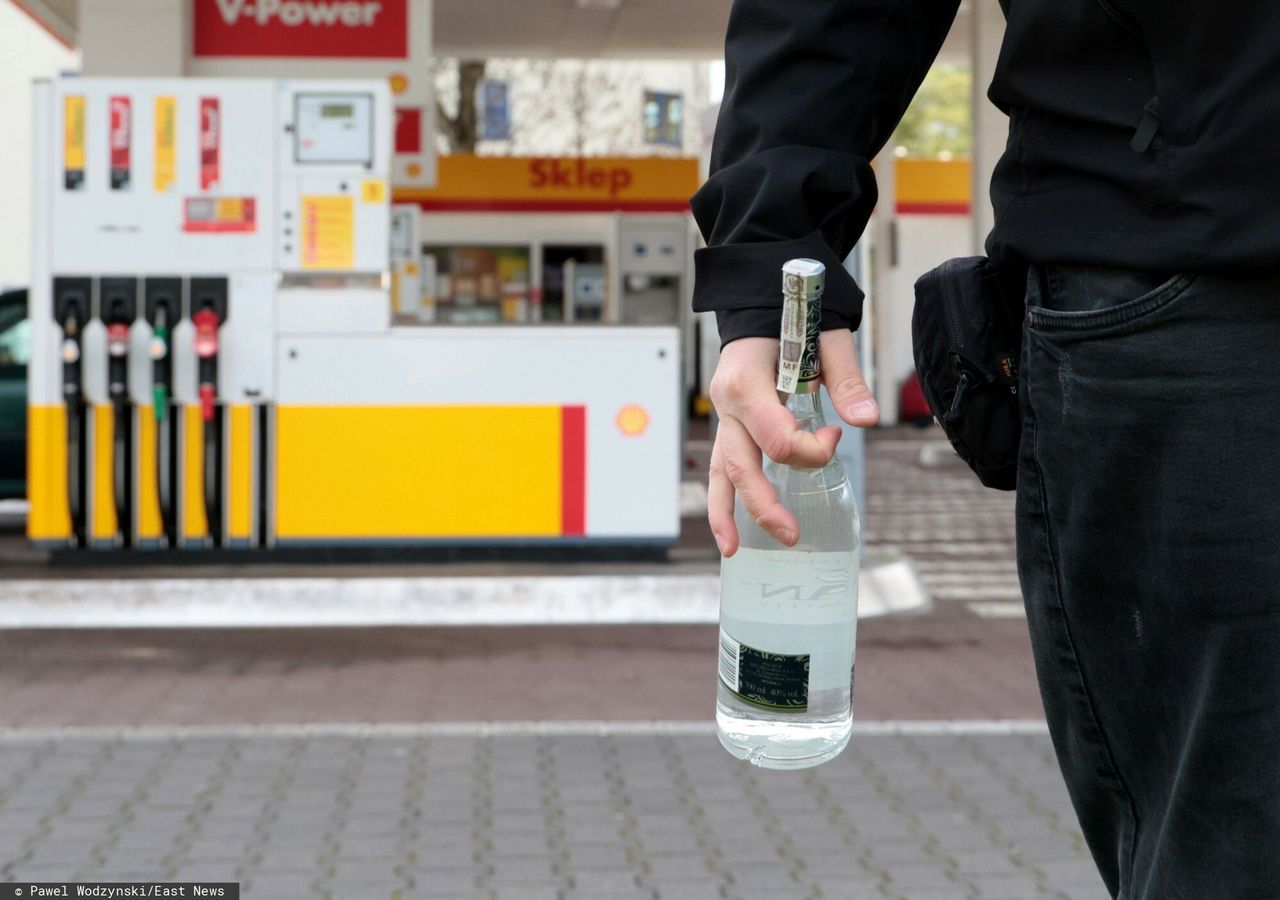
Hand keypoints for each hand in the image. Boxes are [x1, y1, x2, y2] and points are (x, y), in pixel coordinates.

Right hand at [707, 330, 879, 555]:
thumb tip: (867, 419)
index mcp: (746, 381)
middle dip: (765, 504)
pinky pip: (720, 469)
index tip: (834, 434)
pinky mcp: (728, 428)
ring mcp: (722, 418)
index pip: (776, 437)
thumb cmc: (794, 320)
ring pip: (720, 472)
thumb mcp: (827, 338)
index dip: (811, 448)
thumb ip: (846, 379)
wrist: (762, 305)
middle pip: (742, 464)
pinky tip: (730, 534)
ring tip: (734, 550)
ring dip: (729, 513)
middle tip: (794, 535)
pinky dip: (722, 502)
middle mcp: (726, 404)